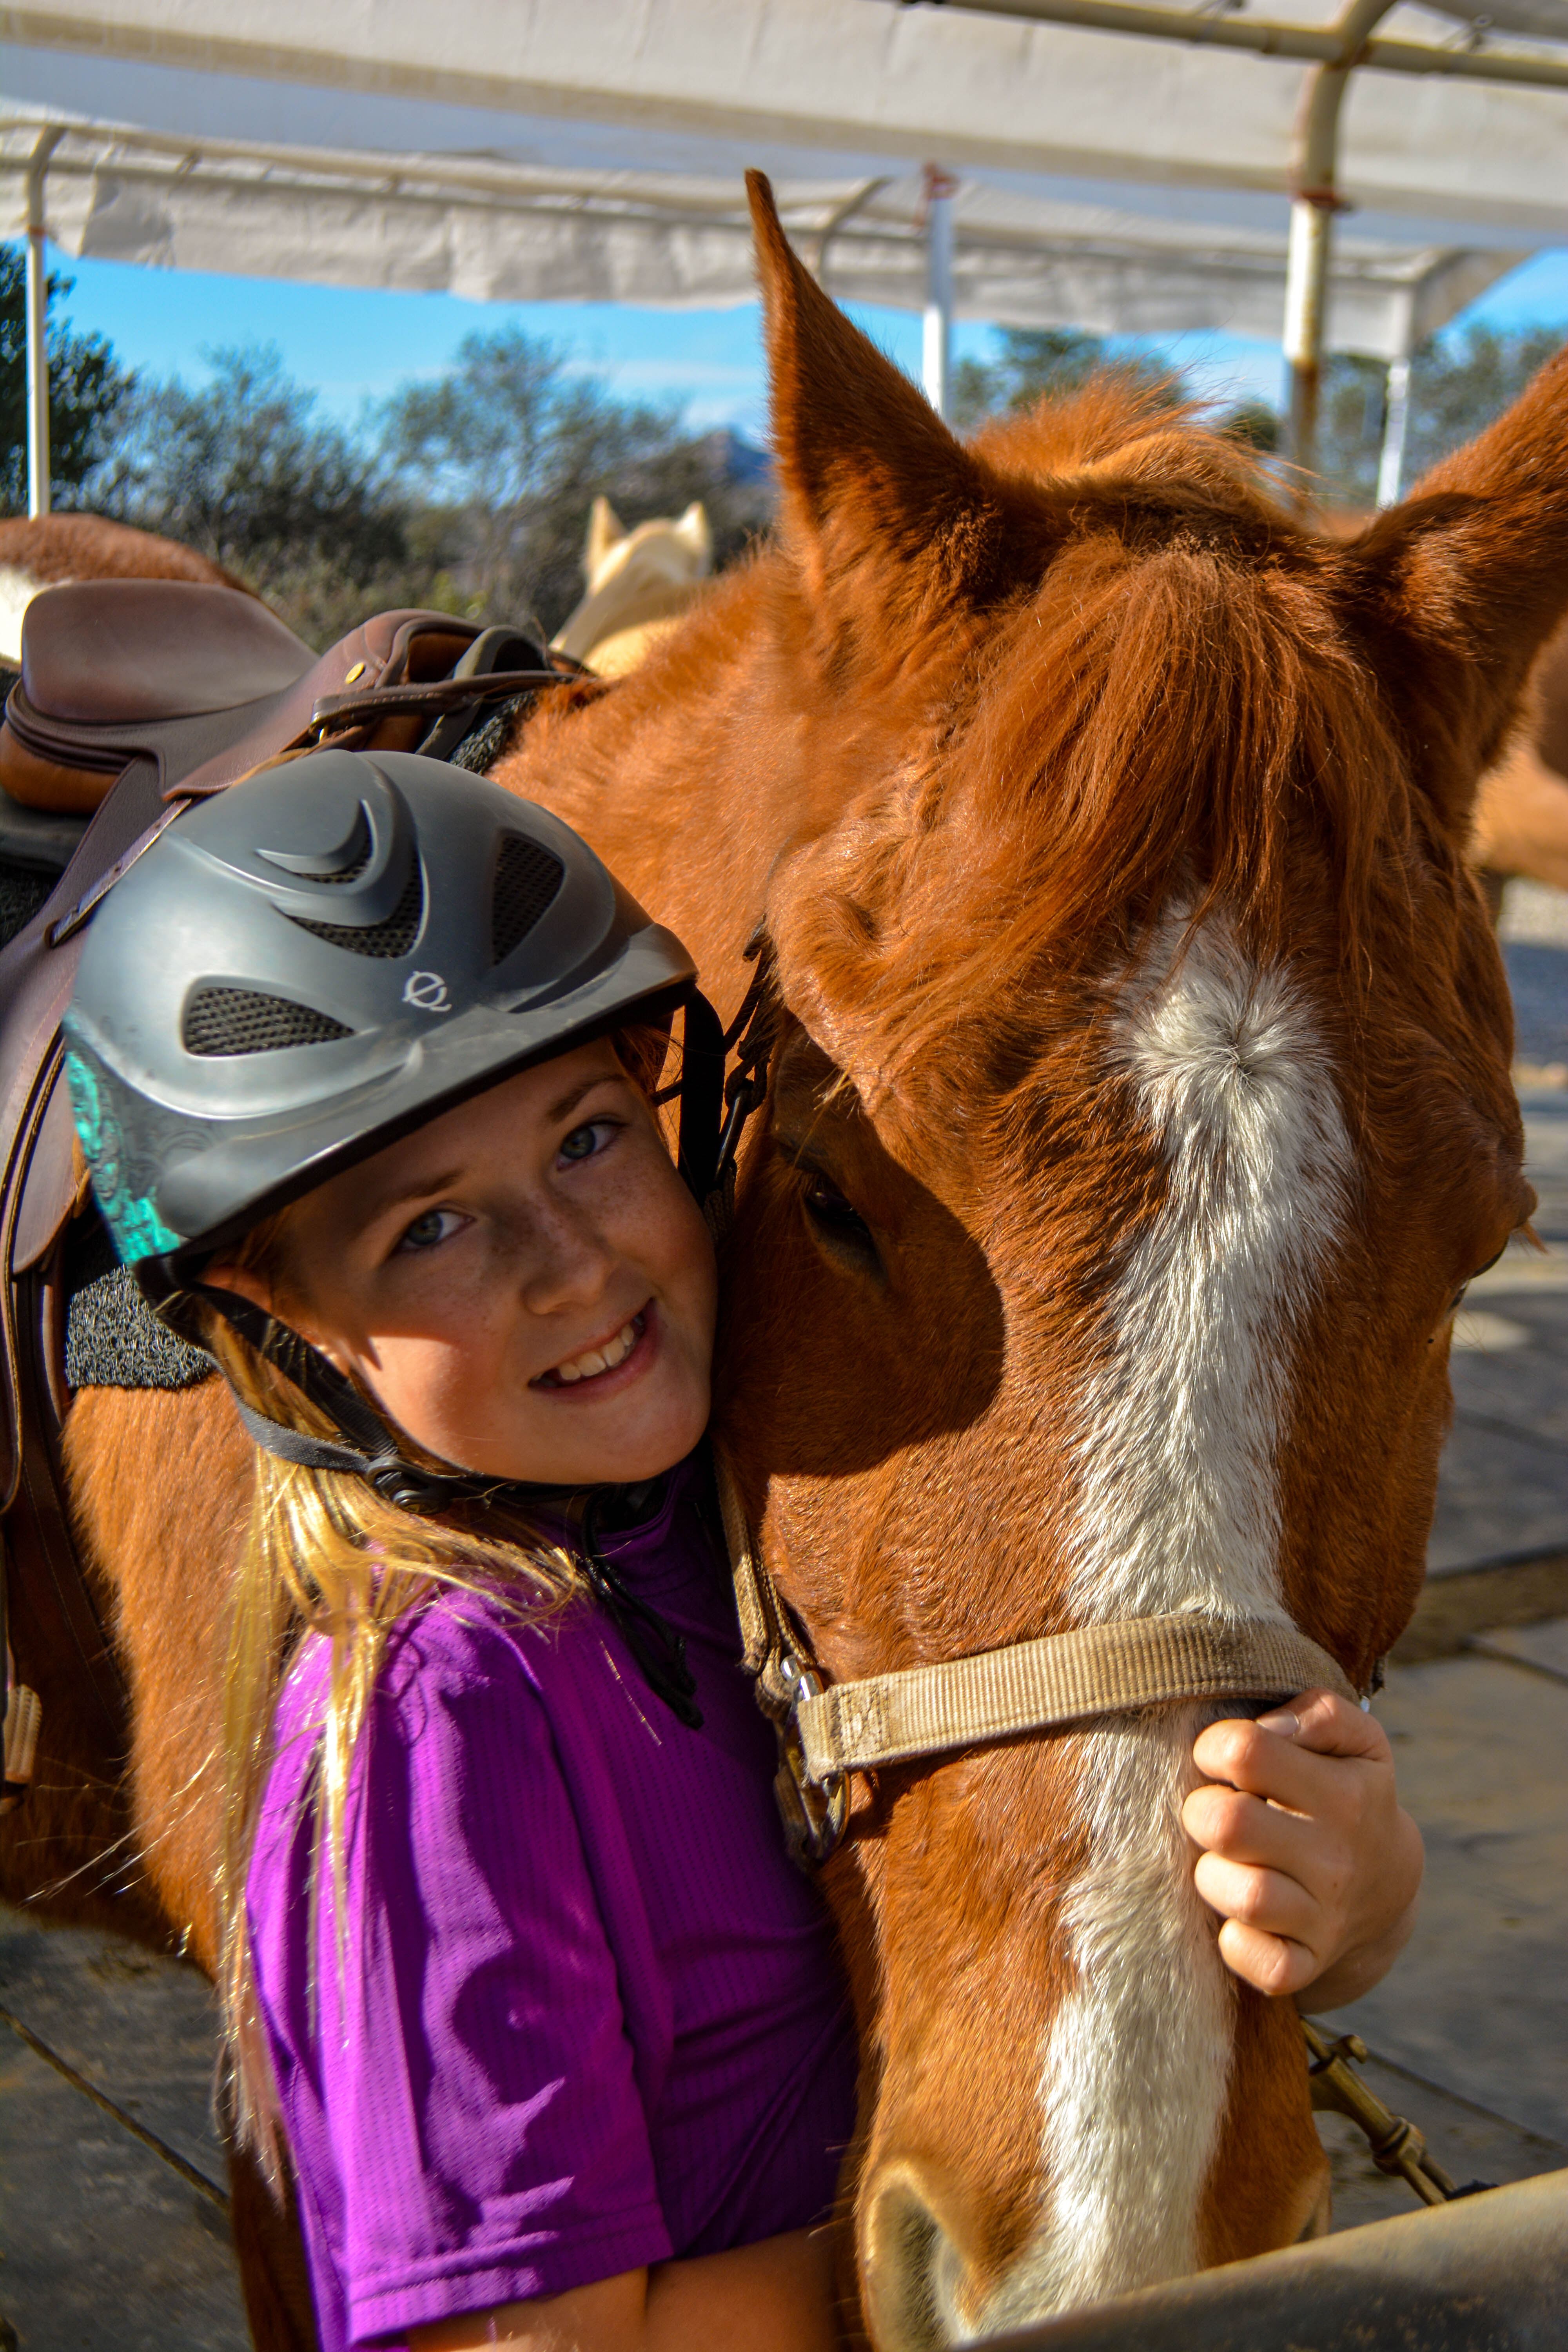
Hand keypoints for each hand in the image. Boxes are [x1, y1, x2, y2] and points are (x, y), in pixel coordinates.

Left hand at [1182, 1688, 1423, 2005]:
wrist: (1387, 1886)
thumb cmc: (1348, 1795)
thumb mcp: (1355, 1742)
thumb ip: (1319, 1713)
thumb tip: (1271, 1728)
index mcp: (1344, 1794)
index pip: (1246, 1751)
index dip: (1214, 1747)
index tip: (1219, 1761)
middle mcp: (1336, 1859)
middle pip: (1227, 1822)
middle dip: (1201, 1809)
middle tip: (1214, 1812)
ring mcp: (1322, 1919)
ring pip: (1239, 1895)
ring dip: (1211, 1874)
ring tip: (1225, 1860)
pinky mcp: (1304, 1965)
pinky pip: (1254, 1961)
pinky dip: (1234, 1942)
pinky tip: (1239, 1917)